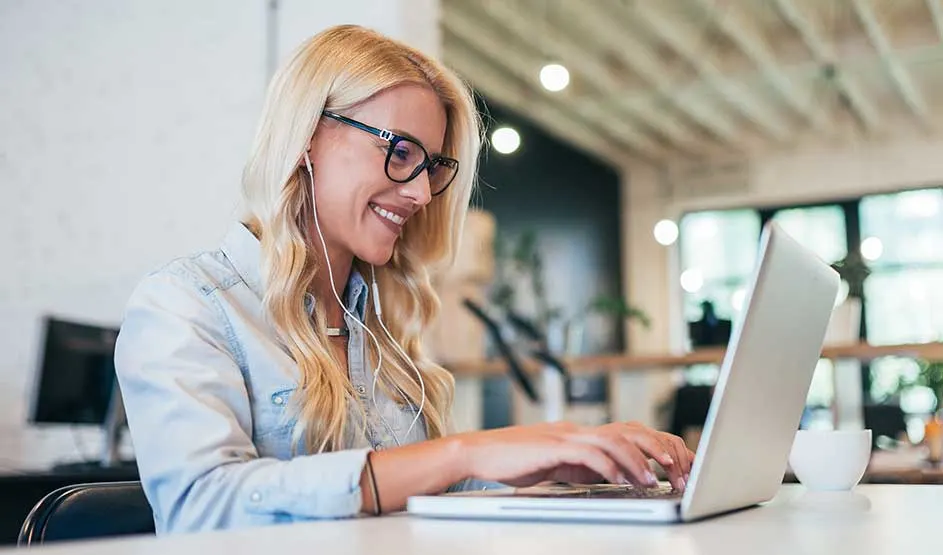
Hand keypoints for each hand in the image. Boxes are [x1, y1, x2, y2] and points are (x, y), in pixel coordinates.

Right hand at [455, 421, 694, 491]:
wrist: (478, 452)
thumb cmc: (513, 461)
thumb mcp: (556, 465)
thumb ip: (582, 466)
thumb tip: (611, 476)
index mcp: (580, 434)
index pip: (627, 432)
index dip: (655, 446)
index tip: (675, 466)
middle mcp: (578, 430)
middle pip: (629, 431)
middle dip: (658, 450)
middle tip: (678, 471)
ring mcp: (566, 436)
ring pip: (615, 440)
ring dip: (639, 461)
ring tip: (656, 479)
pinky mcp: (553, 447)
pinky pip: (590, 454)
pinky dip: (611, 467)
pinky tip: (623, 480)